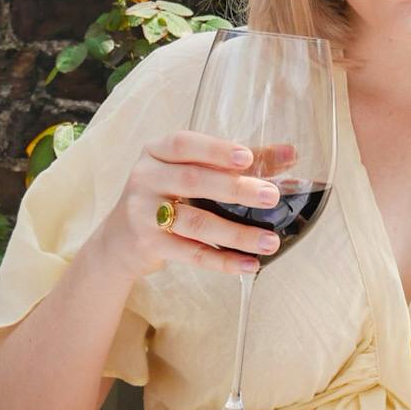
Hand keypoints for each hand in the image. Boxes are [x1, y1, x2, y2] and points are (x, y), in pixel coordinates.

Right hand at [90, 131, 284, 279]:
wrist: (119, 240)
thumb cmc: (166, 196)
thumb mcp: (191, 172)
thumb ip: (238, 162)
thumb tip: (291, 154)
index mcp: (157, 152)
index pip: (185, 144)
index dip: (216, 150)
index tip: (247, 157)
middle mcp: (146, 178)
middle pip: (193, 182)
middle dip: (235, 189)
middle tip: (271, 196)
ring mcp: (144, 213)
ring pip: (196, 223)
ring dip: (237, 233)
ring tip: (270, 240)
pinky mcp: (150, 244)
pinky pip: (192, 254)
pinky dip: (223, 261)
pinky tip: (250, 265)